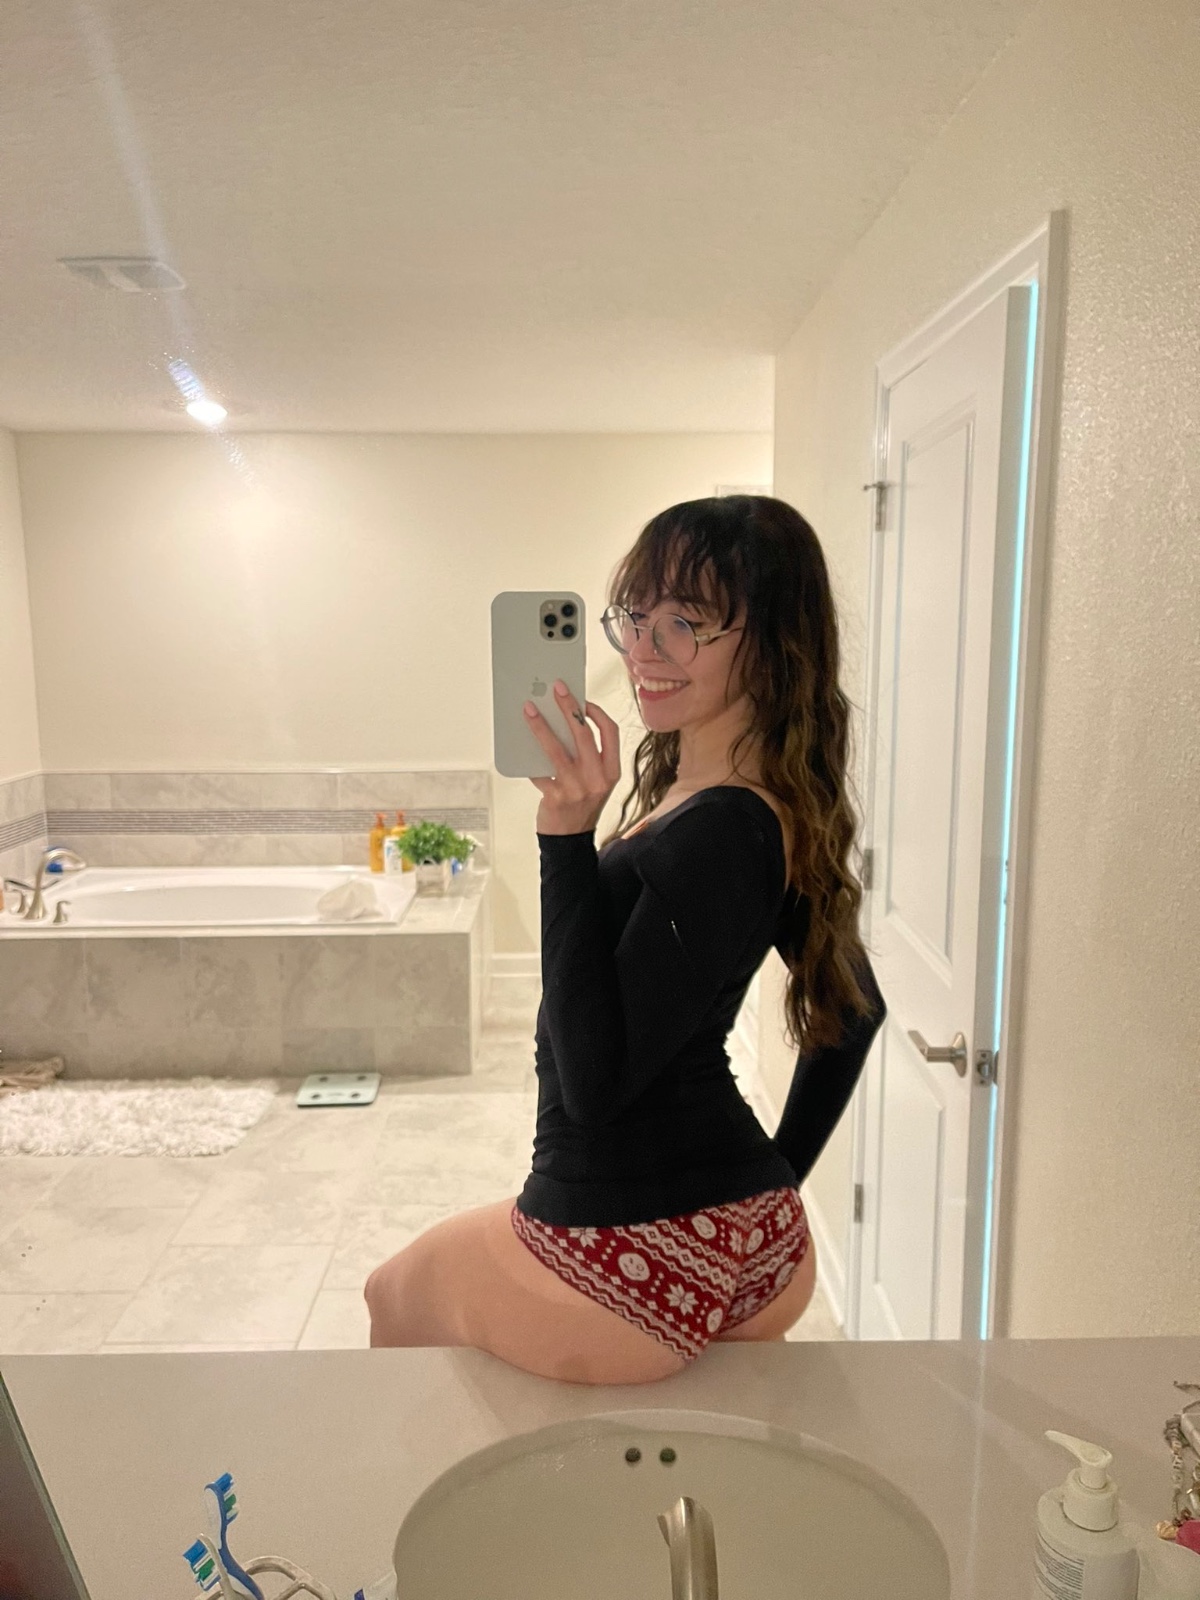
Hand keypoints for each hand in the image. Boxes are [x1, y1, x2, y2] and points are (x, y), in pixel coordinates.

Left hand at [524, 680, 620, 834]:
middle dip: (569, 707)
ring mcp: (576, 789)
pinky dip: (528, 757)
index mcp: (611, 771)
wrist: (571, 839)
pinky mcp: (556, 797)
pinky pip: (538, 771)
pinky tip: (519, 743)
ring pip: (557, 749)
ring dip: (541, 726)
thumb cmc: (582, 805)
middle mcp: (597, 778)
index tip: (582, 698)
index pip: (610, 732)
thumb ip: (587, 755)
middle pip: (583, 734)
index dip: (596, 712)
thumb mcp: (595, 780)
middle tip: (557, 689)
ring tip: (529, 710)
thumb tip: (564, 720)